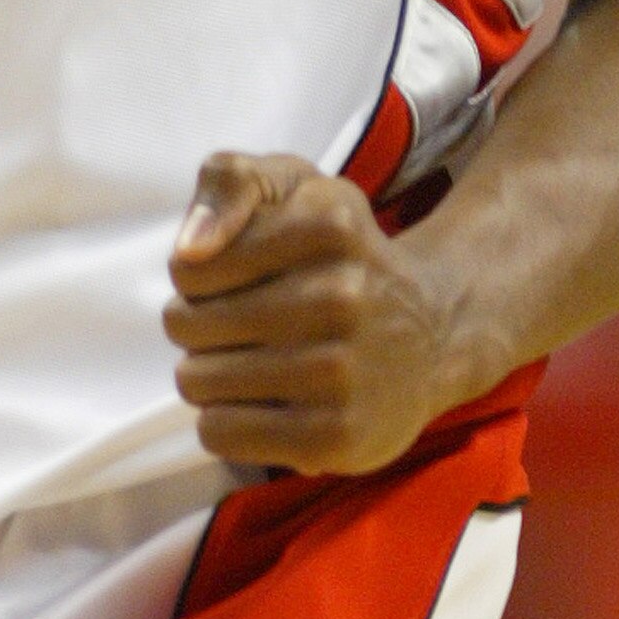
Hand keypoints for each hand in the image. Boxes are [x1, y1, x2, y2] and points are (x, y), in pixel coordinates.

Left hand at [163, 150, 467, 476]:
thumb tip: (189, 250)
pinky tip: (266, 405)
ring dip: (210, 377)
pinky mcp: (335, 437)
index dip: (196, 276)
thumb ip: (231, 181)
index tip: (237, 279)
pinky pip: (219, 433)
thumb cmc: (342, 256)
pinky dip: (226, 422)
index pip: (187, 267)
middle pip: (183, 325)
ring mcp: (340, 371)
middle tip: (244, 327)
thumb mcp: (296, 185)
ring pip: (196, 381)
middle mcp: (340, 296)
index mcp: (327, 225)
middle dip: (197, 328)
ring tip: (255, 365)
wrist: (434, 336)